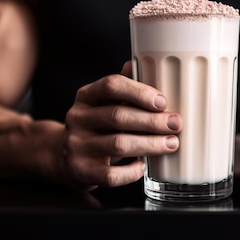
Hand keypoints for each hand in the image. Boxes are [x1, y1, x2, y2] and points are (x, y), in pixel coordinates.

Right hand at [60, 61, 182, 190]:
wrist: (64, 158)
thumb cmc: (95, 127)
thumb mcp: (103, 103)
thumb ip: (121, 88)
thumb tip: (135, 63)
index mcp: (86, 96)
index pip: (111, 85)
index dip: (139, 92)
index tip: (163, 101)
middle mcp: (77, 118)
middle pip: (118, 116)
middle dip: (152, 121)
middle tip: (175, 124)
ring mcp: (76, 145)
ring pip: (118, 144)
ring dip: (150, 144)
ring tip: (170, 144)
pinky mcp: (80, 170)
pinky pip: (110, 175)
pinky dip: (131, 172)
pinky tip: (143, 167)